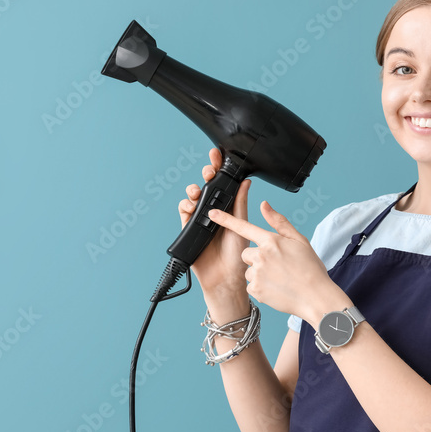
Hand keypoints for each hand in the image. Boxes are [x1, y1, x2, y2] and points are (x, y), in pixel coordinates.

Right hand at [178, 147, 251, 299]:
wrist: (225, 277)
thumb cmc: (238, 254)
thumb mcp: (242, 225)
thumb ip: (240, 203)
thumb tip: (246, 182)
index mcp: (229, 207)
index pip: (224, 183)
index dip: (219, 168)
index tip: (217, 155)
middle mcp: (214, 211)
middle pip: (207, 186)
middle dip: (205, 175)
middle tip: (209, 172)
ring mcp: (200, 219)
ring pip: (193, 196)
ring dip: (194, 189)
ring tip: (198, 192)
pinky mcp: (188, 228)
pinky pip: (184, 211)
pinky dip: (185, 205)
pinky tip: (190, 206)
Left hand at [206, 198, 333, 317]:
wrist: (316, 298)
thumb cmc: (310, 269)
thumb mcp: (299, 240)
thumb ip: (279, 222)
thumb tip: (264, 205)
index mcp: (271, 241)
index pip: (244, 227)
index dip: (226, 219)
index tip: (212, 213)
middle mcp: (261, 256)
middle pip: (246, 253)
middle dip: (256, 258)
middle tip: (276, 266)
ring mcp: (257, 274)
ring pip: (248, 270)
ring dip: (259, 274)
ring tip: (278, 279)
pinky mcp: (255, 290)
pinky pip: (251, 286)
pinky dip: (261, 288)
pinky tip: (276, 289)